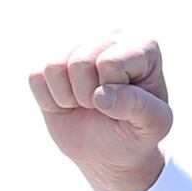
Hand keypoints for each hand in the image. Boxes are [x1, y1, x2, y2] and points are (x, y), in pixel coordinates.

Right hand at [29, 35, 171, 190]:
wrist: (111, 153)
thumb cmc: (138, 133)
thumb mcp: (154, 126)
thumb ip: (140, 108)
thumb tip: (102, 96)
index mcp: (143, 46)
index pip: (109, 63)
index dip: (113, 93)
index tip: (126, 106)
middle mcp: (111, 37)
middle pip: (79, 62)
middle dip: (89, 97)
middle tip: (104, 108)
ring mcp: (79, 46)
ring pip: (55, 67)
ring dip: (70, 99)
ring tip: (88, 105)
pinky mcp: (52, 62)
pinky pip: (37, 77)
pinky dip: (51, 101)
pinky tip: (70, 104)